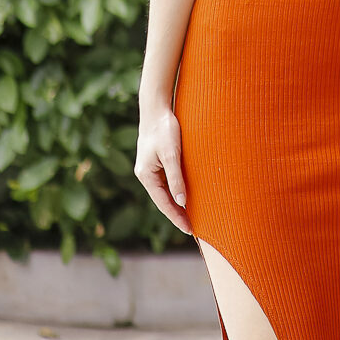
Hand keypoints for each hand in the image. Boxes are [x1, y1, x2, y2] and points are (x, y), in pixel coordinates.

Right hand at [134, 106, 191, 234]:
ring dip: (177, 205)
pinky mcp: (155, 162)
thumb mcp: (172, 154)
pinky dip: (176, 192)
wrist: (156, 109)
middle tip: (193, 230)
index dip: (177, 217)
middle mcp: (146, 175)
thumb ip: (176, 178)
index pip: (164, 203)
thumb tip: (182, 202)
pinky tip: (185, 197)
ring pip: (164, 192)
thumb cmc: (164, 129)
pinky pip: (166, 183)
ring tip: (191, 218)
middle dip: (177, 215)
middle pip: (163, 201)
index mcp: (146, 175)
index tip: (190, 230)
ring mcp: (150, 169)